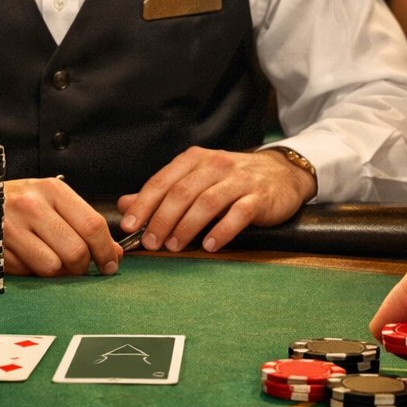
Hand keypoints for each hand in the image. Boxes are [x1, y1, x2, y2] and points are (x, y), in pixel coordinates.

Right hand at [3, 177, 121, 276]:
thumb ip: (85, 225)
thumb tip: (116, 254)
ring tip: (52, 261)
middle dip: (83, 266)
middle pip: (75, 251)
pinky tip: (27, 257)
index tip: (110, 264)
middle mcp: (31, 205)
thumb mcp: (54, 202)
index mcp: (52, 190)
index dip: (106, 250)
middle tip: (79, 266)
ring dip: (57, 272)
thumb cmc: (21, 202)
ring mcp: (10, 227)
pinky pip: (28, 273)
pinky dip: (33, 272)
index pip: (92, 225)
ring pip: (52, 267)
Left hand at [115, 146, 314, 254]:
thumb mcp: (196, 179)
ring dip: (187, 227)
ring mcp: (239, 180)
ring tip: (175, 246)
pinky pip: (238, 214)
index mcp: (195, 160)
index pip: (162, 181)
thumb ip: (162, 192)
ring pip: (207, 202)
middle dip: (162, 219)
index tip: (129, 227)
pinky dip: (221, 231)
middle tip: (151, 243)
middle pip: (182, 193)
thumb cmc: (232, 180)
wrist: (282, 174)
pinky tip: (209, 246)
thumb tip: (125, 205)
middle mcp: (215, 165)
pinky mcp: (259, 197)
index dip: (143, 204)